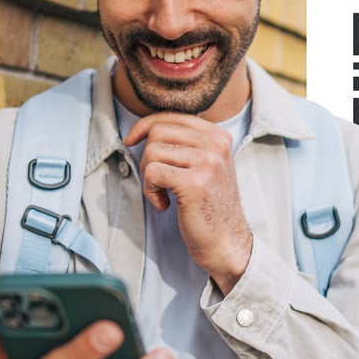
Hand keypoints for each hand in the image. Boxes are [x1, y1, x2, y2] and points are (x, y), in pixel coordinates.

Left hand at [123, 113, 251, 292]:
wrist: (227, 242)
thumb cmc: (209, 206)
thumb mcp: (205, 166)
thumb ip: (186, 144)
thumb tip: (145, 128)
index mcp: (219, 136)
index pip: (170, 116)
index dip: (144, 126)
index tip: (131, 141)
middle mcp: (216, 144)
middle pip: (158, 132)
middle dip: (146, 157)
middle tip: (157, 181)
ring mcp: (208, 162)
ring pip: (152, 152)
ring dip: (148, 177)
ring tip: (163, 194)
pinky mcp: (195, 182)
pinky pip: (152, 173)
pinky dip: (150, 192)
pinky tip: (165, 204)